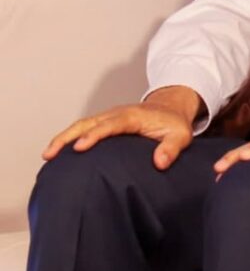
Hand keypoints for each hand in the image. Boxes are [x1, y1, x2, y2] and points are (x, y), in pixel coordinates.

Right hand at [42, 86, 203, 169]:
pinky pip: (84, 128)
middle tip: (50, 154)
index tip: (80, 147)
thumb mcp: (180, 136)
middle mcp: (116, 114)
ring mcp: (109, 117)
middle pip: (87, 122)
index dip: (94, 135)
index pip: (110, 125)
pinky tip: (59, 153)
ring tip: (47, 155)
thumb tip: (160, 162)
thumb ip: (171, 148)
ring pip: (82, 124)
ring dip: (64, 137)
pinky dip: (69, 137)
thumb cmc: (173, 124)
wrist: (170, 108)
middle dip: (68, 136)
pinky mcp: (105, 123)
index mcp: (132, 117)